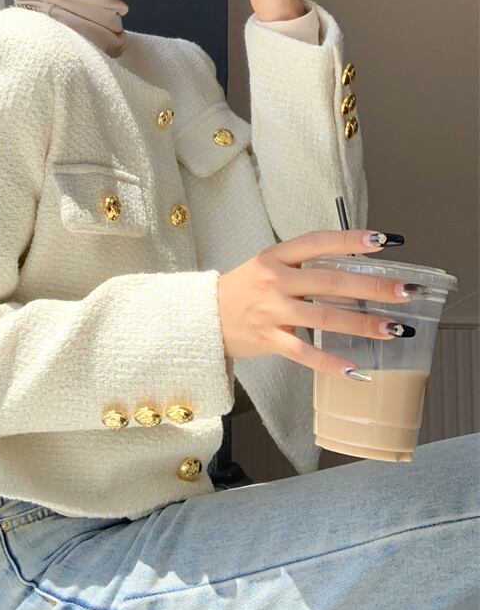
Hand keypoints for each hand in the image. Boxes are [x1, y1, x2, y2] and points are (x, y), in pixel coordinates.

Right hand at [217, 229, 410, 377]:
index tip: (382, 241)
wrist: (204, 318)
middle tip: (404, 292)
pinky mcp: (268, 339)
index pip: (317, 242)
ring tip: (393, 329)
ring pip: (325, 317)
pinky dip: (331, 362)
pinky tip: (356, 369)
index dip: (350, 240)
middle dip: (373, 287)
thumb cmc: (243, 291)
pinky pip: (305, 352)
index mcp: (275, 256)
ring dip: (363, 324)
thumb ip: (304, 267)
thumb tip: (354, 276)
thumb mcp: (268, 267)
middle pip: (331, 281)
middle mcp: (274, 280)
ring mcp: (270, 310)